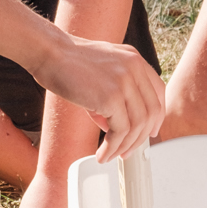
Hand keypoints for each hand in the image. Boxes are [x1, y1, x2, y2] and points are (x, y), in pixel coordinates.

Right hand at [24, 32, 164, 159]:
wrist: (49, 52)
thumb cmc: (66, 61)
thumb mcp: (101, 69)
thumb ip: (114, 92)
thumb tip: (113, 125)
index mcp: (134, 59)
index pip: (158, 90)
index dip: (156, 115)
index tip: (150, 131)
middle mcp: (134, 68)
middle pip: (152, 111)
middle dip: (141, 137)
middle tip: (128, 151)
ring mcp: (125, 82)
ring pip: (138, 125)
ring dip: (126, 146)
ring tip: (112, 155)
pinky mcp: (112, 97)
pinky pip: (120, 131)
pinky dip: (112, 147)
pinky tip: (102, 153)